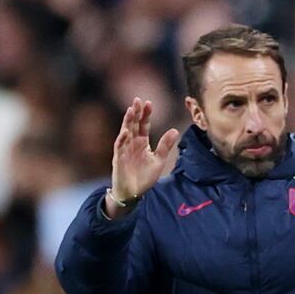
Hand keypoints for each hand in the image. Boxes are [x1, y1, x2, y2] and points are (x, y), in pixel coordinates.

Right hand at [107, 98, 178, 217]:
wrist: (133, 193)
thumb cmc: (144, 177)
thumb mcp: (159, 160)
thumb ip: (166, 145)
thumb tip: (175, 130)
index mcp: (142, 142)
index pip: (143, 125)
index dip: (146, 114)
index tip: (149, 103)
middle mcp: (132, 143)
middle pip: (133, 124)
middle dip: (135, 112)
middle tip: (138, 100)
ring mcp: (124, 150)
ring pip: (125, 132)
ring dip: (127, 121)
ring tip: (130, 110)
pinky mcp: (119, 159)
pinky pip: (119, 147)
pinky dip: (122, 139)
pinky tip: (125, 131)